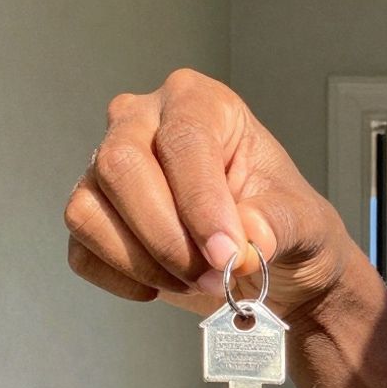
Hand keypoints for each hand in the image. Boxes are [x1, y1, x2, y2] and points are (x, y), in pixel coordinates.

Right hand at [64, 68, 353, 319]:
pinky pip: (82, 250)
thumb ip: (278, 225)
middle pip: (120, 165)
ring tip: (197, 280)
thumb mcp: (304, 222)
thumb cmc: (284, 223)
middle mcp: (142, 121)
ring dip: (144, 262)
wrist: (267, 263)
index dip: (201, 202)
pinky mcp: (92, 215)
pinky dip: (122, 279)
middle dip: (167, 236)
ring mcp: (106, 167)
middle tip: (213, 276)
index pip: (184, 138)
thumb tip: (247, 241)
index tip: (228, 255)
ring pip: (89, 210)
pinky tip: (166, 285)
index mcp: (200, 102)